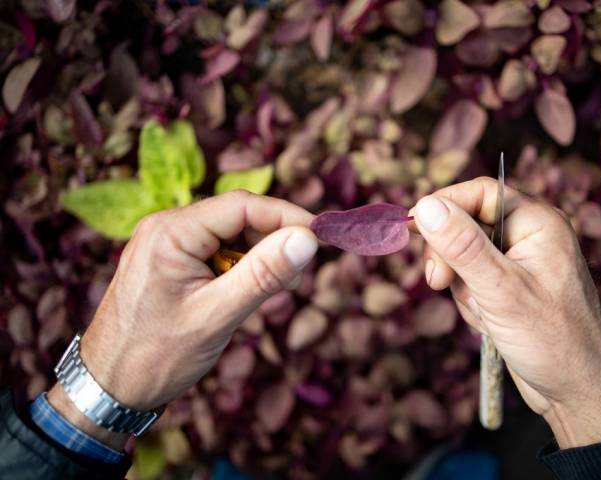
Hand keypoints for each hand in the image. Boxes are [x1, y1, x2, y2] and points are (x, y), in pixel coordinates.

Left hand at [49, 191, 316, 448]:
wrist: (107, 390)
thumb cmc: (156, 356)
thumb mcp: (217, 315)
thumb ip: (264, 274)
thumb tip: (308, 239)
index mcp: (170, 232)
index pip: (242, 205)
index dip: (286, 216)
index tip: (321, 236)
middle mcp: (165, 228)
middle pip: (236, 217)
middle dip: (272, 241)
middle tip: (296, 275)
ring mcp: (165, 244)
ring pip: (229, 235)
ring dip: (257, 257)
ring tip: (271, 291)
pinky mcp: (169, 261)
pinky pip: (215, 252)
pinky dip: (238, 268)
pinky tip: (244, 294)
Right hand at [411, 177, 600, 448]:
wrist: (577, 392)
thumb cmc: (552, 341)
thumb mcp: (499, 290)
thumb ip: (461, 245)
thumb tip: (426, 206)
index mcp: (538, 222)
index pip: (480, 192)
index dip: (444, 205)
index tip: (415, 227)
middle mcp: (530, 235)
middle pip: (467, 223)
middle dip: (450, 256)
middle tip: (440, 282)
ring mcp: (520, 262)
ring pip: (465, 255)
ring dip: (462, 285)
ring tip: (483, 313)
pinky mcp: (511, 286)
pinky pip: (473, 280)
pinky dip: (471, 301)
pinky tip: (489, 322)